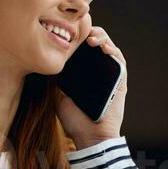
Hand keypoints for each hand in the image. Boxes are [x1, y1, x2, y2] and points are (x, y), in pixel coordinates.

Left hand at [55, 13, 127, 149]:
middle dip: (89, 33)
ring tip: (92, 39)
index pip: (81, 47)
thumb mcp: (58, 95)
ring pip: (109, 46)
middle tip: (79, 33)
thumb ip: (55, 78)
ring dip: (102, 38)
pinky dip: (113, 50)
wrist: (90, 137)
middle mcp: (98, 71)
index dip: (76, 36)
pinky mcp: (121, 80)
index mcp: (84, 73)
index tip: (66, 31)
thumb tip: (46, 58)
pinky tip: (103, 48)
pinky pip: (119, 60)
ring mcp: (110, 75)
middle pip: (96, 42)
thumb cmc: (74, 120)